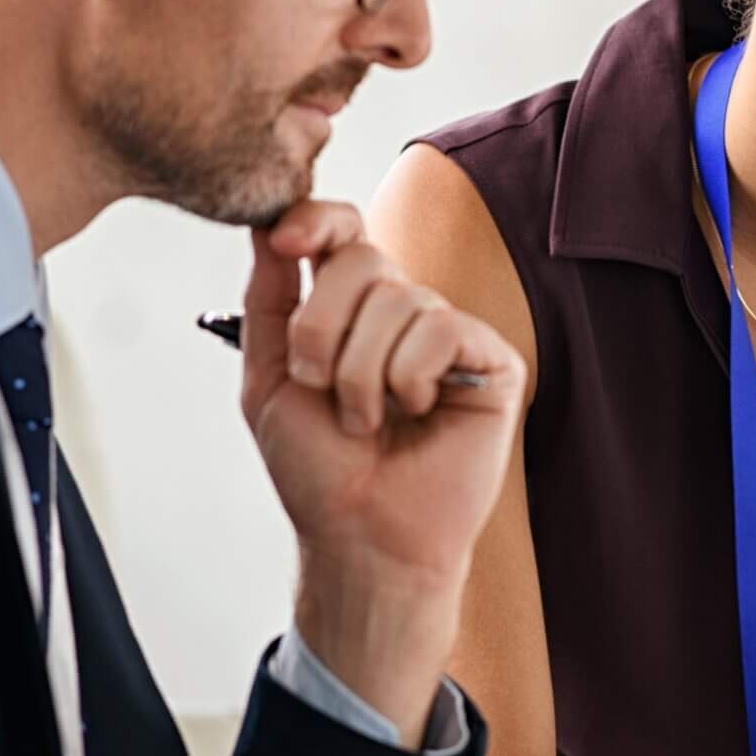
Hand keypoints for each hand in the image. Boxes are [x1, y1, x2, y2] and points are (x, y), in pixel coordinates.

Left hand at [238, 202, 528, 729]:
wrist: (362, 535)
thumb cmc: (320, 471)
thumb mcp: (268, 380)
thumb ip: (267, 302)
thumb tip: (265, 227)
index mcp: (349, 308)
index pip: (340, 229)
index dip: (314, 220)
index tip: (285, 240)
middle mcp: (401, 310)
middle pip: (360, 258)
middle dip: (322, 329)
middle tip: (322, 390)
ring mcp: (448, 332)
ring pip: (398, 299)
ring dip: (362, 374)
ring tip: (368, 421)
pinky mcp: (490, 358)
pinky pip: (440, 329)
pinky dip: (410, 378)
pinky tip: (418, 414)